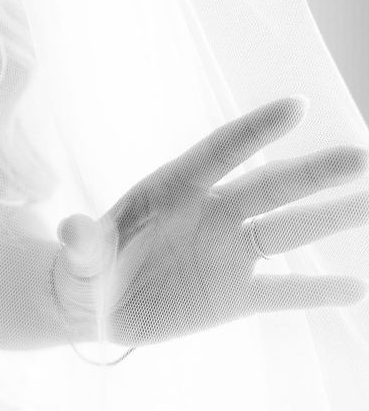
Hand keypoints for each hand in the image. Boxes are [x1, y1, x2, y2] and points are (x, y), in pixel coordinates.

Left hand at [53, 97, 368, 346]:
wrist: (92, 305)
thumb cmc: (84, 266)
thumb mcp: (78, 257)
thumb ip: (83, 243)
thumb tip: (70, 227)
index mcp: (172, 187)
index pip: (222, 151)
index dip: (258, 129)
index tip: (298, 106)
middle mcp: (210, 212)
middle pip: (269, 186)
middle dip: (313, 172)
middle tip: (360, 156)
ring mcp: (226, 253)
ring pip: (287, 231)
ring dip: (329, 218)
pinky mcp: (234, 295)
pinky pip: (283, 292)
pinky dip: (316, 292)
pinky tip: (355, 289)